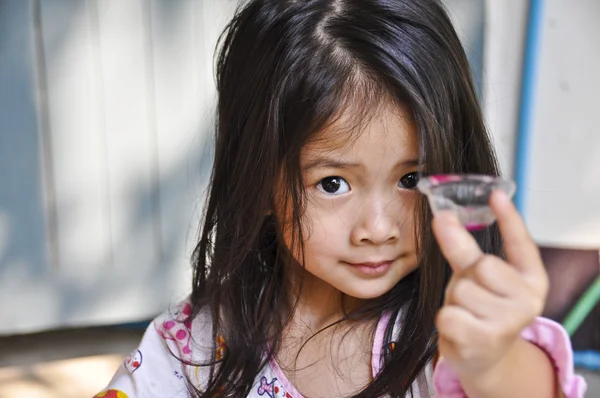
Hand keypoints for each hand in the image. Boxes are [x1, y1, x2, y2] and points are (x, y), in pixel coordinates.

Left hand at [432, 190, 548, 375]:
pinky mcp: (484, 342)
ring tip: (466, 312)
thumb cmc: (481, 307)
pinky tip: (460, 329)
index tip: (495, 193)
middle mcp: (528, 301)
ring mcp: (508, 324)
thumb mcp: (475, 274)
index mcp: (532, 280)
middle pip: (482, 265)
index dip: (509, 218)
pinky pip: (448, 315)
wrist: (482, 355)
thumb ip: (462, 245)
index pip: (522, 244)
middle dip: (468, 277)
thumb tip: (443, 215)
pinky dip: (446, 319)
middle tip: (473, 293)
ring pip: (462, 290)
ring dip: (454, 300)